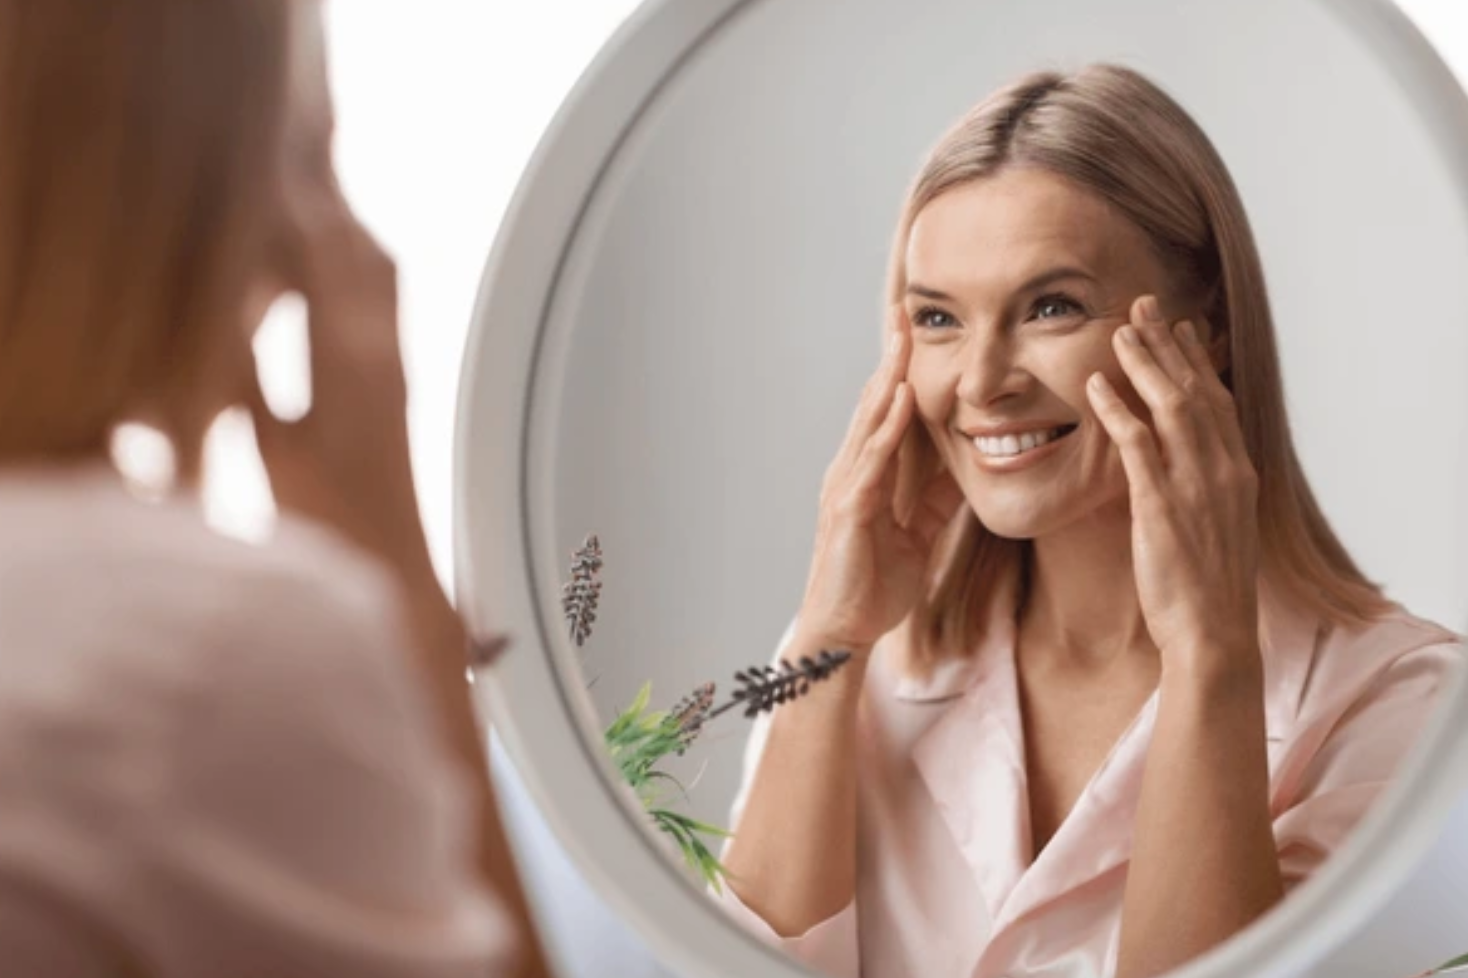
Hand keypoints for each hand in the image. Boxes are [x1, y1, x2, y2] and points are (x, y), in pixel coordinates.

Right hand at [246, 172, 430, 579]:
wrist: (393, 566)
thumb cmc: (335, 522)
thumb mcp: (271, 448)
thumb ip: (244, 378)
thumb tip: (217, 316)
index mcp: (355, 361)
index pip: (331, 253)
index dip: (297, 206)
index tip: (267, 175)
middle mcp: (388, 352)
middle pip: (366, 248)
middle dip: (327, 205)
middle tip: (289, 172)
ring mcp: (398, 365)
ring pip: (382, 271)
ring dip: (345, 232)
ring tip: (304, 204)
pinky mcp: (397, 383)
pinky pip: (384, 300)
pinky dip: (354, 266)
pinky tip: (325, 271)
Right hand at [796, 306, 964, 653]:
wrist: (843, 632)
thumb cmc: (876, 585)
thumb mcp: (919, 535)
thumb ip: (936, 501)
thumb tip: (966, 472)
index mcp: (867, 476)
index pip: (886, 414)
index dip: (902, 372)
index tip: (919, 334)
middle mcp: (851, 472)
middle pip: (874, 404)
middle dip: (891, 358)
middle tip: (906, 311)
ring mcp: (847, 488)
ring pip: (870, 422)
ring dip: (888, 378)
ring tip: (903, 339)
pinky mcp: (850, 511)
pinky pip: (872, 461)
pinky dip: (887, 427)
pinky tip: (903, 400)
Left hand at [1086, 295, 1259, 673]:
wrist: (1213, 632)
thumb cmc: (1207, 588)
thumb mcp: (1214, 528)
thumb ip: (1201, 490)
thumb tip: (1179, 468)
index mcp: (1238, 474)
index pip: (1219, 401)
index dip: (1198, 361)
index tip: (1181, 327)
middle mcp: (1223, 470)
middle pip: (1196, 390)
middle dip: (1169, 344)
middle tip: (1144, 305)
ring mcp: (1195, 486)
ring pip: (1171, 406)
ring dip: (1144, 364)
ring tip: (1118, 330)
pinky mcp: (1162, 505)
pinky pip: (1137, 445)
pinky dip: (1117, 411)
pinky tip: (1095, 387)